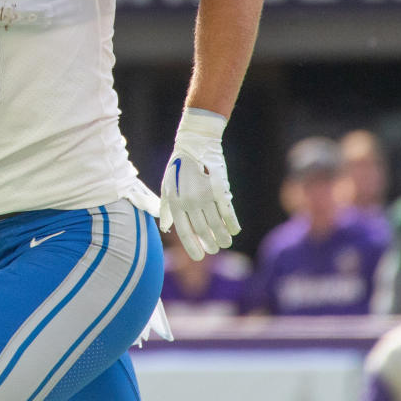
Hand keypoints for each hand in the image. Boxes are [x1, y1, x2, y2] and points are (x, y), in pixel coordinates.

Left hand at [160, 108, 239, 261]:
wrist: (195, 144)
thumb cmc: (179, 166)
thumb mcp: (167, 186)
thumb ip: (166, 208)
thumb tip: (166, 228)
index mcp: (175, 202)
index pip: (184, 232)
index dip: (193, 246)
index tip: (199, 257)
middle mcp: (189, 201)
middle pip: (202, 231)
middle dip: (210, 244)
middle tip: (215, 249)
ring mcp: (205, 196)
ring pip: (217, 225)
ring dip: (223, 237)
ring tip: (226, 243)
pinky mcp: (219, 189)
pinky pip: (228, 213)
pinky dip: (232, 224)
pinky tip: (235, 231)